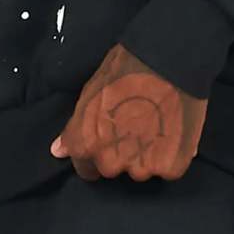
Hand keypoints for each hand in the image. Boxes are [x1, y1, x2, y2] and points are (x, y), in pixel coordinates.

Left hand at [50, 42, 207, 181]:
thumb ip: (75, 128)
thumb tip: (58, 152)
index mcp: (86, 144)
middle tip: (137, 127)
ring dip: (148, 156)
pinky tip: (174, 132)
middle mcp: (110, 162)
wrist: (167, 61)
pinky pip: (169, 170)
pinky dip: (172, 156)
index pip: (86, 168)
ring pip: (142, 171)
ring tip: (158, 127)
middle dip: (122, 154)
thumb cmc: (125, 70)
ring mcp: (141, 167)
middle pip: (114, 169)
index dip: (97, 154)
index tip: (110, 141)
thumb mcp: (90, 94)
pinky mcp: (170, 167)